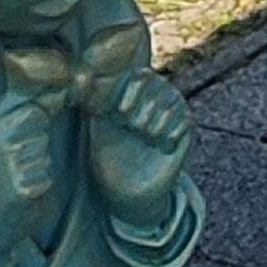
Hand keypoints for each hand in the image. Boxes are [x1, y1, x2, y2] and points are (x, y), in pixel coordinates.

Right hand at [0, 94, 63, 262]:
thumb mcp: (1, 136)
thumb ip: (24, 110)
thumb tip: (61, 85)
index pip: (31, 106)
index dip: (41, 115)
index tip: (40, 126)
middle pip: (41, 126)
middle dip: (39, 141)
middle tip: (22, 159)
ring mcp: (5, 165)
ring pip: (44, 152)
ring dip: (39, 166)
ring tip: (20, 175)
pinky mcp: (18, 189)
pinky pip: (45, 177)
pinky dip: (39, 185)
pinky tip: (23, 191)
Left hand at [86, 67, 190, 221]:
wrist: (125, 191)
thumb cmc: (107, 158)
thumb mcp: (97, 129)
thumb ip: (94, 103)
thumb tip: (81, 78)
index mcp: (132, 92)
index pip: (139, 76)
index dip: (130, 92)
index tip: (117, 115)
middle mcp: (154, 96)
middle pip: (157, 85)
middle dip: (142, 109)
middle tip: (133, 129)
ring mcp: (172, 111)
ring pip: (172, 102)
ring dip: (155, 122)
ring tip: (146, 138)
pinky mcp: (185, 130)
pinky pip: (185, 121)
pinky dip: (170, 134)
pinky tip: (160, 146)